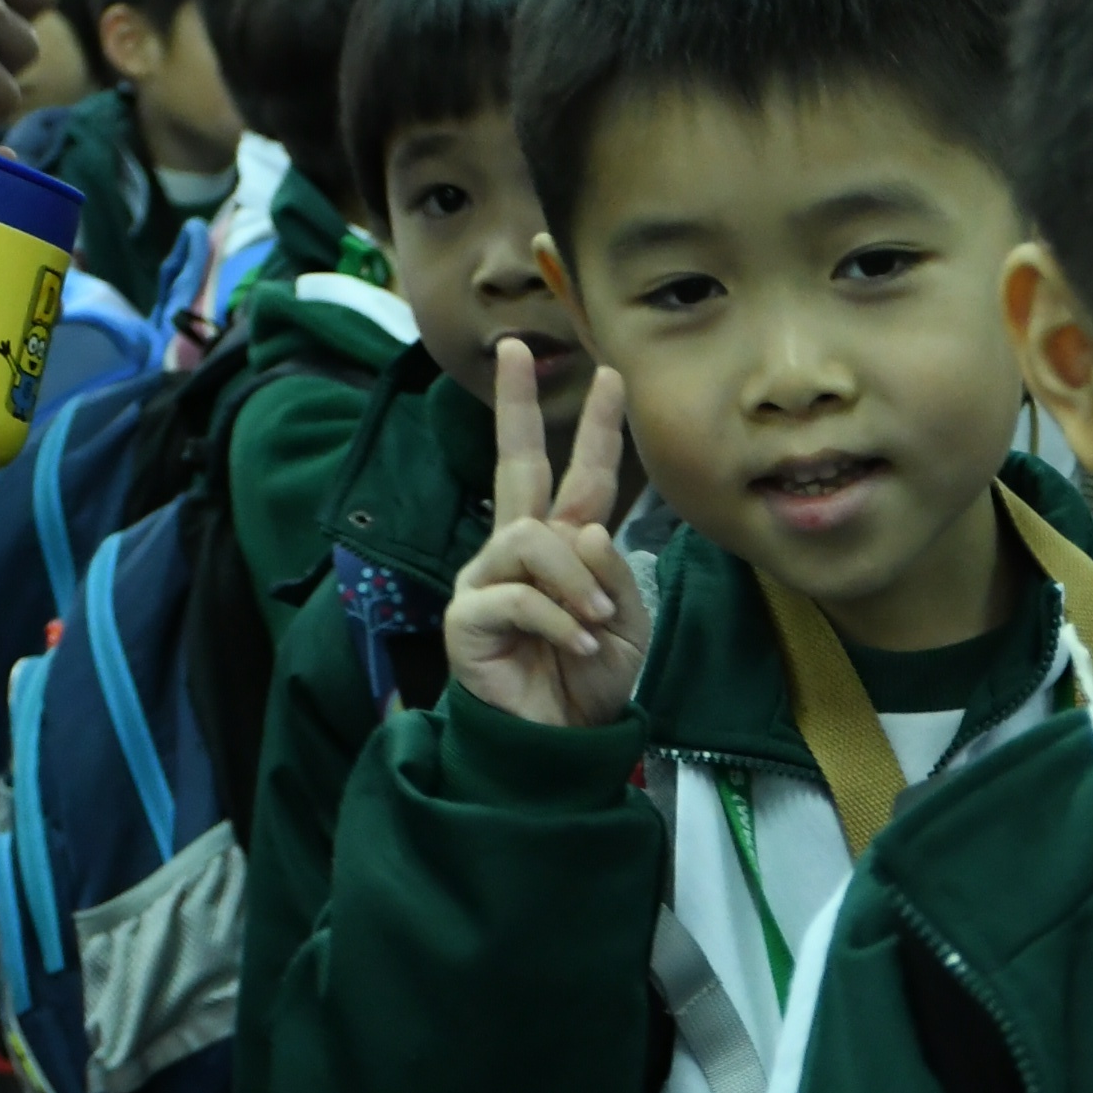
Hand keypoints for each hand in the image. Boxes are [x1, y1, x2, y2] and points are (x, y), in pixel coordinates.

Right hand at [443, 344, 647, 726]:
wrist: (560, 742)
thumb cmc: (588, 682)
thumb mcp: (625, 625)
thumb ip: (612, 575)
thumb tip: (585, 529)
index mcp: (560, 548)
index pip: (579, 478)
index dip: (596, 431)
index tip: (614, 378)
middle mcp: (517, 552)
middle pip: (515, 464)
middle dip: (516, 407)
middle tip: (515, 350)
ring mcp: (486, 580)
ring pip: (529, 540)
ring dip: (573, 579)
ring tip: (597, 622)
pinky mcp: (468, 617)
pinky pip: (518, 598)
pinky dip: (558, 620)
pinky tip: (578, 645)